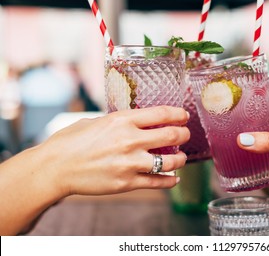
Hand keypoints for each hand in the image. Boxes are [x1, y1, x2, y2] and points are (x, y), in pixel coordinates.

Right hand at [38, 106, 189, 197]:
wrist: (55, 168)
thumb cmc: (71, 141)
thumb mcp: (96, 121)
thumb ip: (118, 121)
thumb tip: (135, 121)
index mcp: (122, 121)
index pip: (162, 114)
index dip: (179, 114)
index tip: (184, 116)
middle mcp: (130, 140)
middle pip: (172, 135)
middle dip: (184, 134)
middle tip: (185, 135)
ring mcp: (130, 163)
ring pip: (170, 162)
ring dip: (180, 159)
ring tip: (180, 158)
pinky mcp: (127, 182)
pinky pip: (158, 183)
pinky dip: (170, 181)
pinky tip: (173, 178)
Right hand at [237, 105, 268, 194]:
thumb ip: (267, 142)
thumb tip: (241, 140)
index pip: (265, 112)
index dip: (249, 115)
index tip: (231, 118)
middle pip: (262, 132)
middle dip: (247, 136)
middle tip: (226, 138)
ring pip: (264, 150)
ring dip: (253, 154)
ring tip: (231, 154)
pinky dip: (260, 171)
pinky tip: (246, 172)